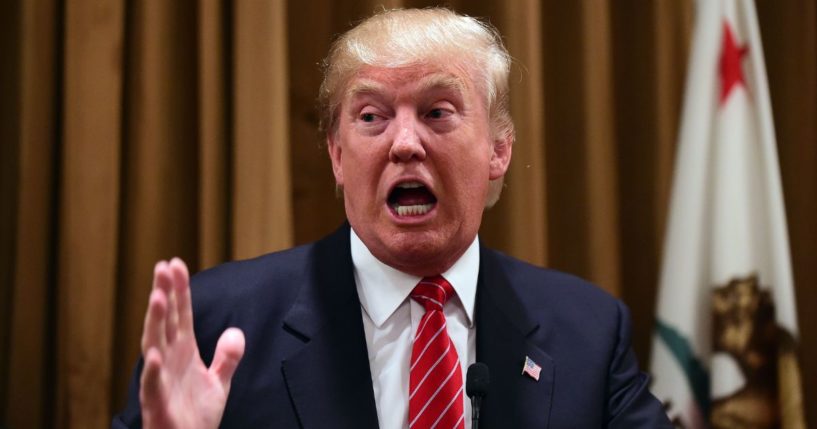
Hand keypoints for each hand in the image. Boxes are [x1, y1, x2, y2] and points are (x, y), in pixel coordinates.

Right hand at [139, 258, 244, 428]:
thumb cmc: (196, 418)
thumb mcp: (218, 384)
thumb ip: (227, 358)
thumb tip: (236, 331)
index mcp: (182, 354)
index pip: (180, 315)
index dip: (179, 290)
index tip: (175, 263)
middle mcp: (167, 362)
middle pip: (164, 322)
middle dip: (163, 294)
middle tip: (162, 267)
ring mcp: (160, 381)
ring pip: (154, 346)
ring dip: (154, 322)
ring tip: (157, 297)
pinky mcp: (157, 405)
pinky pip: (153, 386)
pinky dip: (152, 370)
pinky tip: (154, 354)